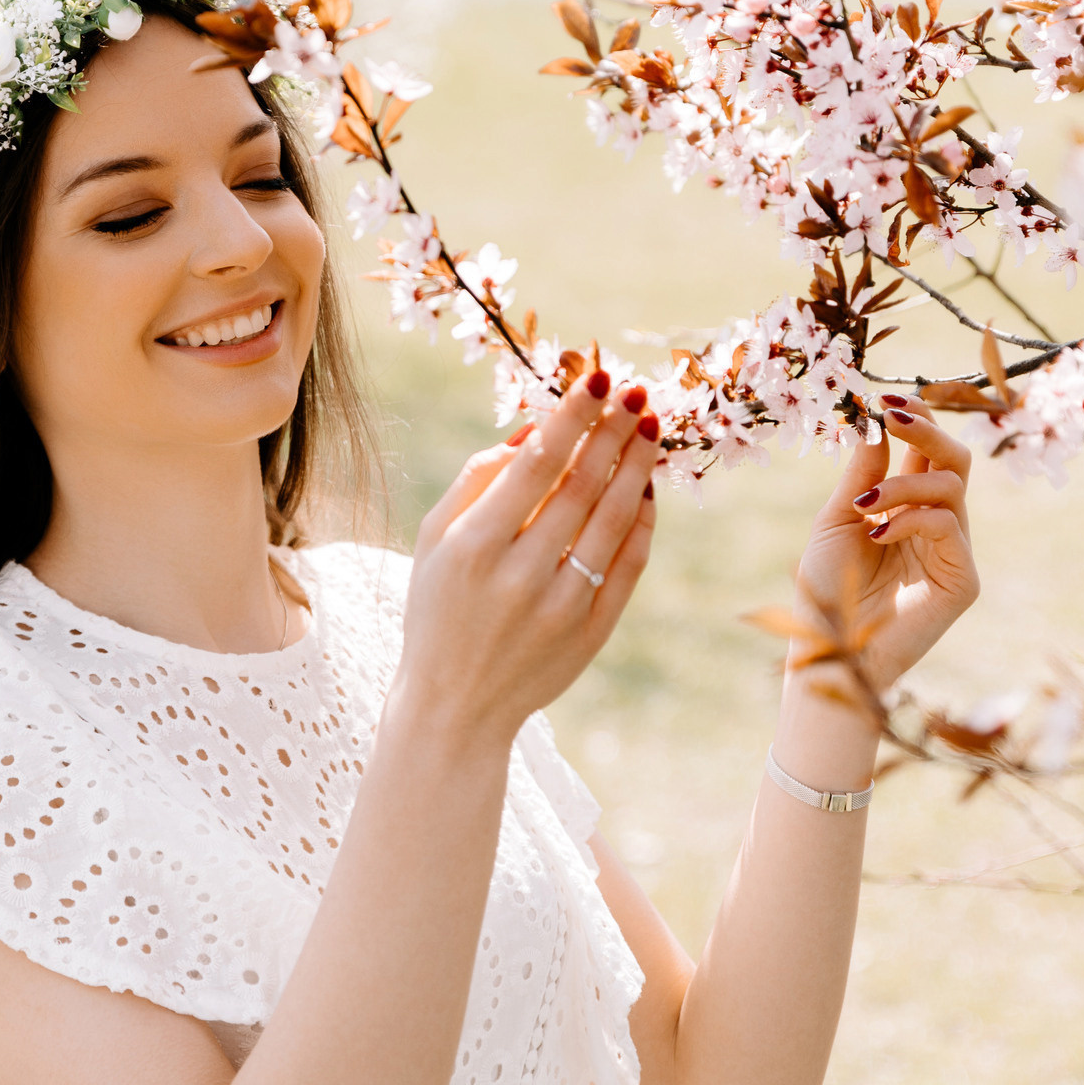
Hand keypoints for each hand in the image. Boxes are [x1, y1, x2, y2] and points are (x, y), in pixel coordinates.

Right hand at [396, 367, 660, 748]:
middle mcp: (519, 575)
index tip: (596, 379)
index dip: (572, 417)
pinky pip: (628, 565)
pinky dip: (643, 522)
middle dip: (613, 432)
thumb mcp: (434, 540)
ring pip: (614, 521)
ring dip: (638, 468)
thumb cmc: (438, 607)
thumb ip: (477, 479)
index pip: (536, 464)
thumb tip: (536, 429)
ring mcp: (561, 607)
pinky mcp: (591, 633)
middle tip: (636, 393)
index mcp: (473, 546)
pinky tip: (646, 489)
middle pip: (583, 486)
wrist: (455, 705)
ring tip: (649, 430)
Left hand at [789, 392, 980, 701]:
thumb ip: (863, 475)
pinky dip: (910, 519)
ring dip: (904, 484)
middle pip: (955, 460)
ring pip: (950, 488)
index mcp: (910, 507)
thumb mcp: (838, 520)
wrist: (828, 649)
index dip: (914, 419)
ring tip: (865, 506)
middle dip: (926, 430)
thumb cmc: (829, 589)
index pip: (927, 452)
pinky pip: (949, 526)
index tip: (882, 396)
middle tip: (892, 416)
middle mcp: (939, 525)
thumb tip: (876, 422)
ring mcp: (955, 553)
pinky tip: (877, 534)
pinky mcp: (963, 581)